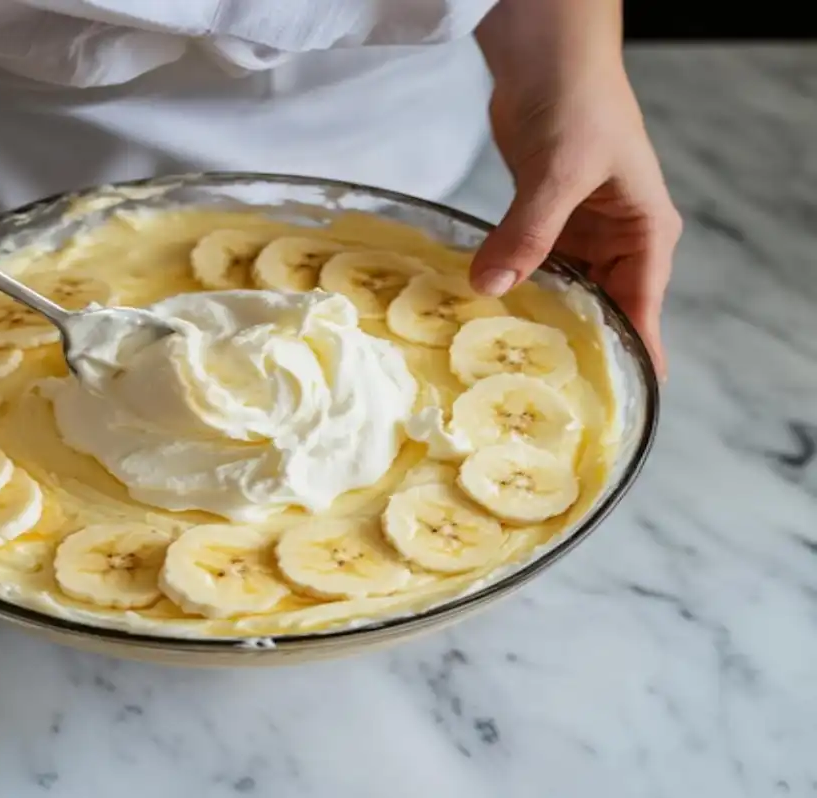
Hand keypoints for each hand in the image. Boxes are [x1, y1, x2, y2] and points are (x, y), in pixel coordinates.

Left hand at [469, 60, 680, 375]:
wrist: (549, 58)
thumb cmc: (579, 106)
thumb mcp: (560, 174)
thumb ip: (528, 233)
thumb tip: (489, 287)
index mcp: (646, 237)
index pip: (642, 314)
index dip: (627, 361)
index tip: (608, 407)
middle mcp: (617, 243)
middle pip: (599, 311)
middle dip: (569, 348)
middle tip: (535, 397)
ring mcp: (578, 234)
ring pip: (559, 293)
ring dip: (532, 319)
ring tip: (502, 367)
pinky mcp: (542, 222)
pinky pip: (528, 267)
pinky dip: (509, 287)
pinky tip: (483, 316)